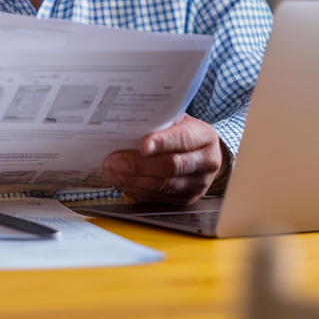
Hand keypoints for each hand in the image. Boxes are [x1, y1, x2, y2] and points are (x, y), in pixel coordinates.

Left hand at [102, 115, 225, 203]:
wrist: (203, 153)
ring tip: (112, 171)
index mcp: (205, 136)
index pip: (182, 140)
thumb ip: (159, 122)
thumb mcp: (177, 120)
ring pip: (162, 185)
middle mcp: (206, 161)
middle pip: (170, 167)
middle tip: (114, 161)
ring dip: (132, 180)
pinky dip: (137, 189)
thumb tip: (126, 125)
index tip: (142, 146)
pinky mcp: (187, 198)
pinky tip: (122, 181)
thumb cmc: (182, 131)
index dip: (161, 143)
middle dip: (138, 165)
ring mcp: (198, 183)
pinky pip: (158, 197)